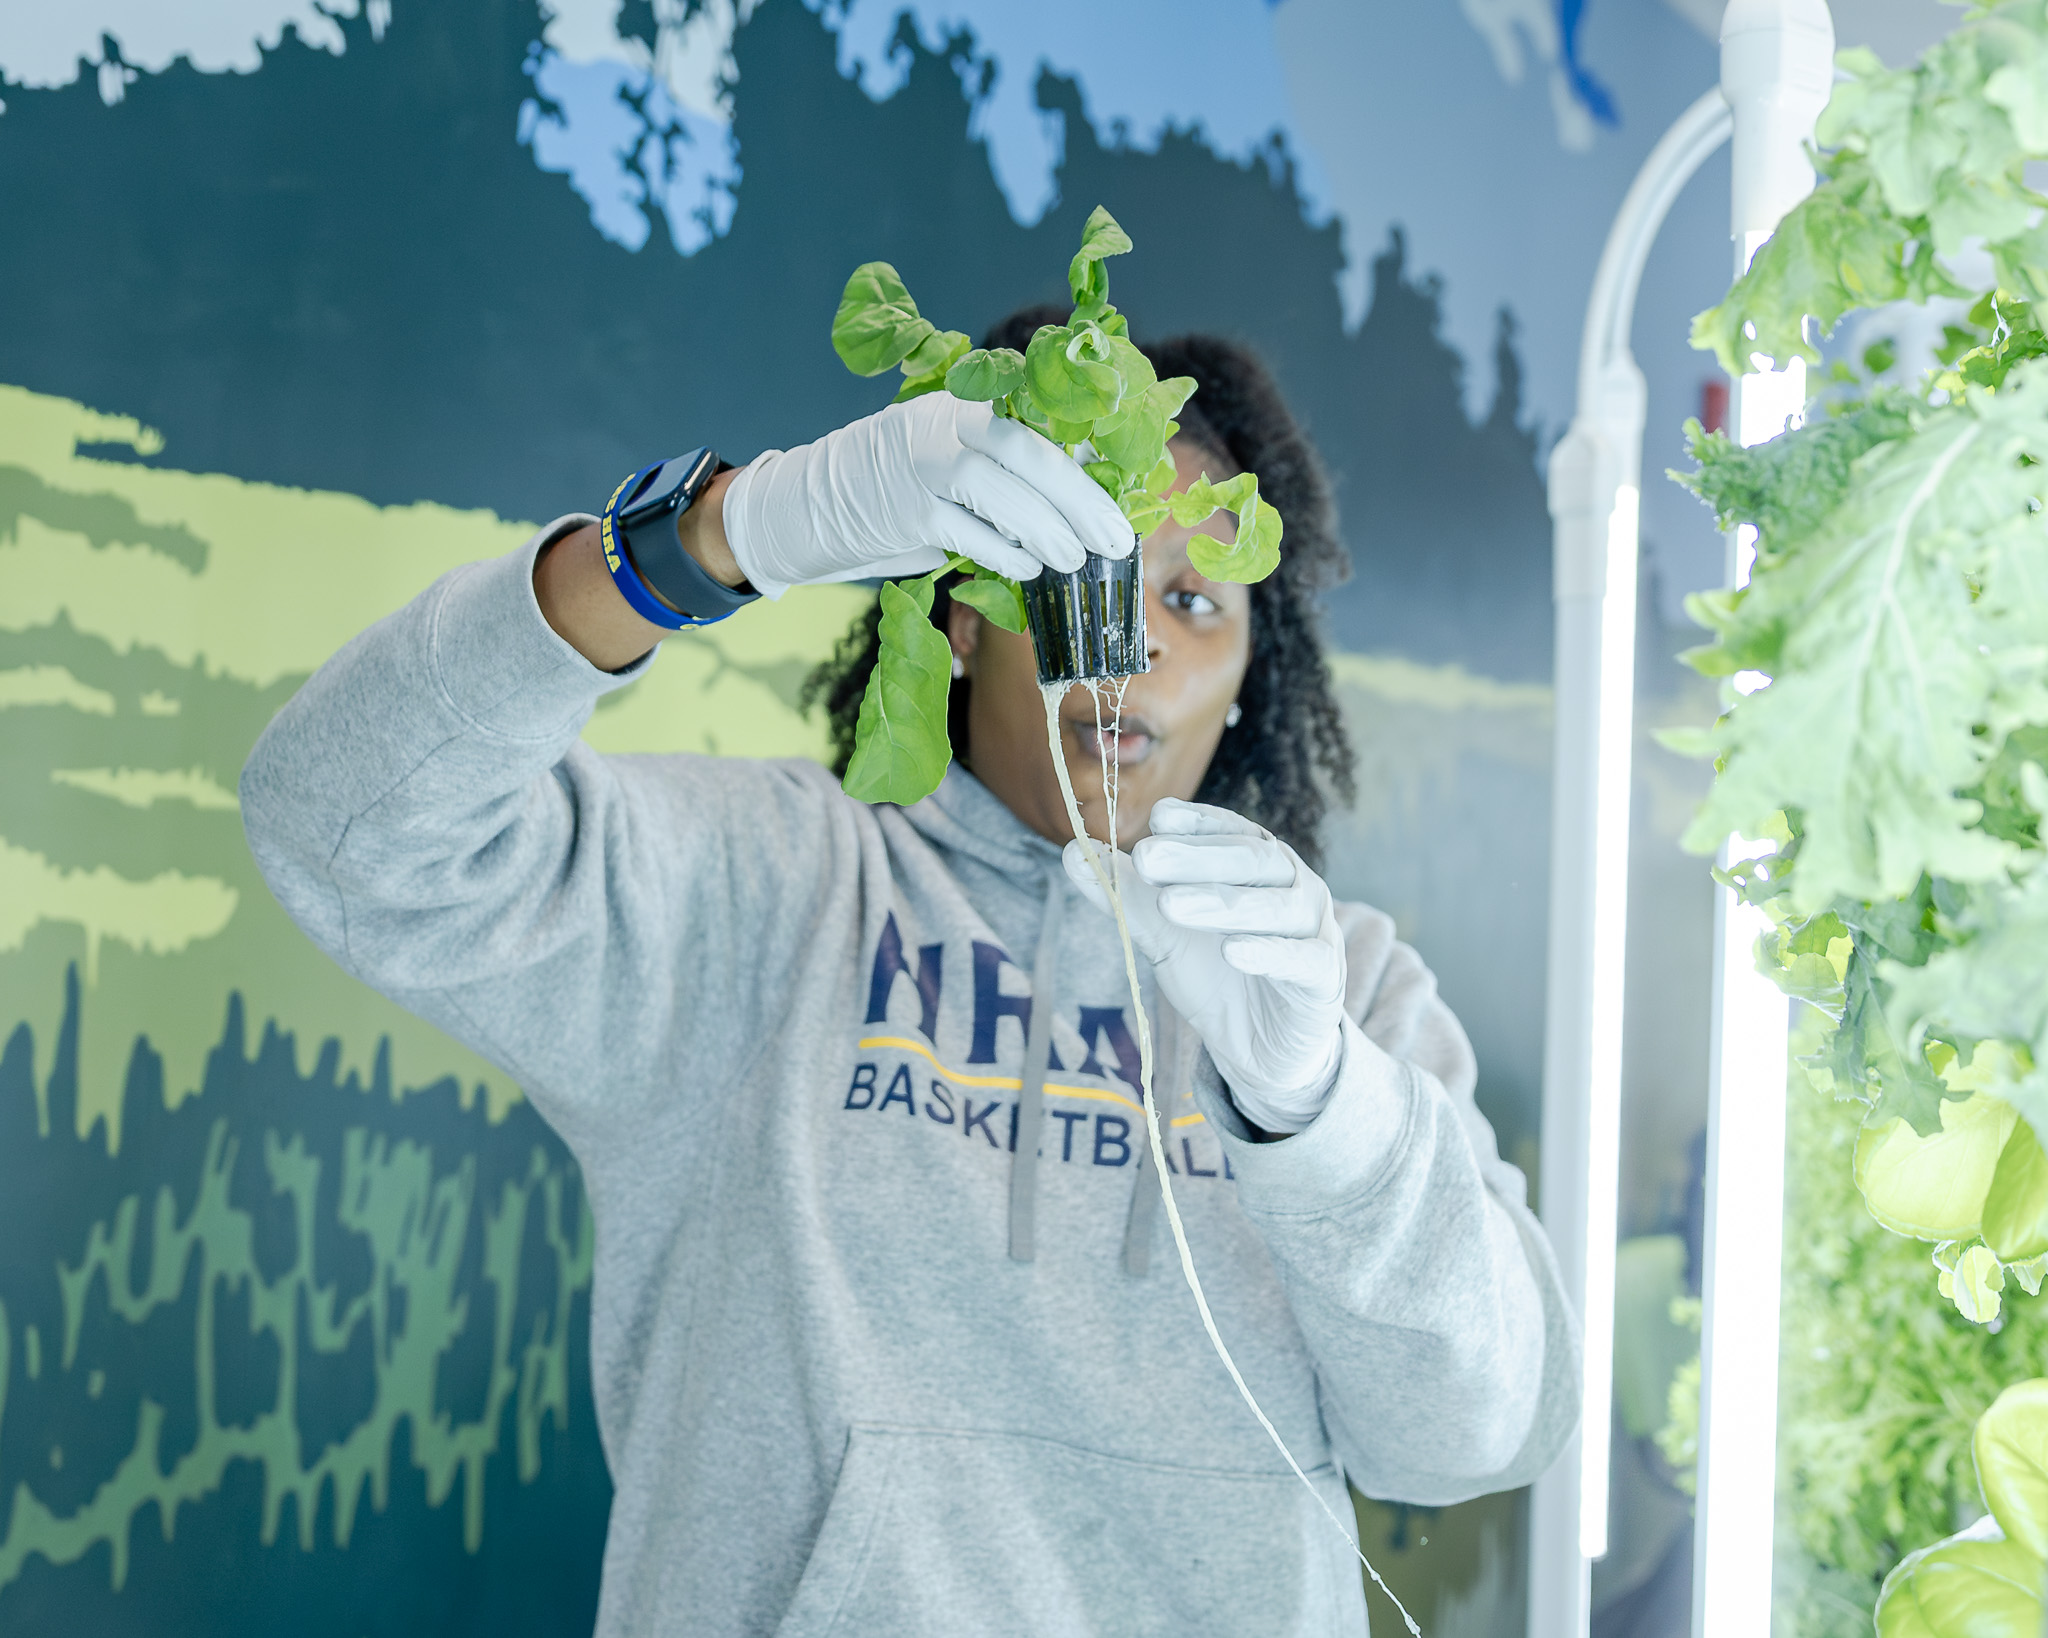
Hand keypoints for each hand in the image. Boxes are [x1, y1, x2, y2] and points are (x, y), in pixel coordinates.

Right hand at [721, 395, 1131, 596]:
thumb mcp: (947, 458)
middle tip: (1115, 538)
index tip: (1122, 490)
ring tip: (1076, 560)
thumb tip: (1081, 495)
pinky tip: (1030, 569)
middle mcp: (945, 424)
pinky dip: (1008, 555)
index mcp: (963, 402)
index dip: (1088, 456)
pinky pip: (973, 534)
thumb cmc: (892, 489)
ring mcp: (924, 466)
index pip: (1039, 421)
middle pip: (1032, 454)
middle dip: (1082, 500)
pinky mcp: (909, 512)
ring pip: (1005, 494)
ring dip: (1051, 532)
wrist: (803, 507)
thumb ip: (1003, 468)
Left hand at [1063, 798, 1347, 1134]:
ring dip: (1223, 903)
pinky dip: (1269, 953)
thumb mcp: (1163, 931)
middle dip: (1197, 858)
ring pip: (1277, 906)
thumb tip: (1069, 851)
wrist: (1262, 1047)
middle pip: (1252, 861)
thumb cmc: (1217, 975)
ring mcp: (1315, 929)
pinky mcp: (1324, 980)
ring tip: (1172, 906)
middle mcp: (1293, 885)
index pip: (1231, 830)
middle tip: (1147, 859)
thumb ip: (1124, 892)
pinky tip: (1232, 952)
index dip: (1197, 822)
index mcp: (1258, 863)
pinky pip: (1304, 959)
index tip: (1158, 817)